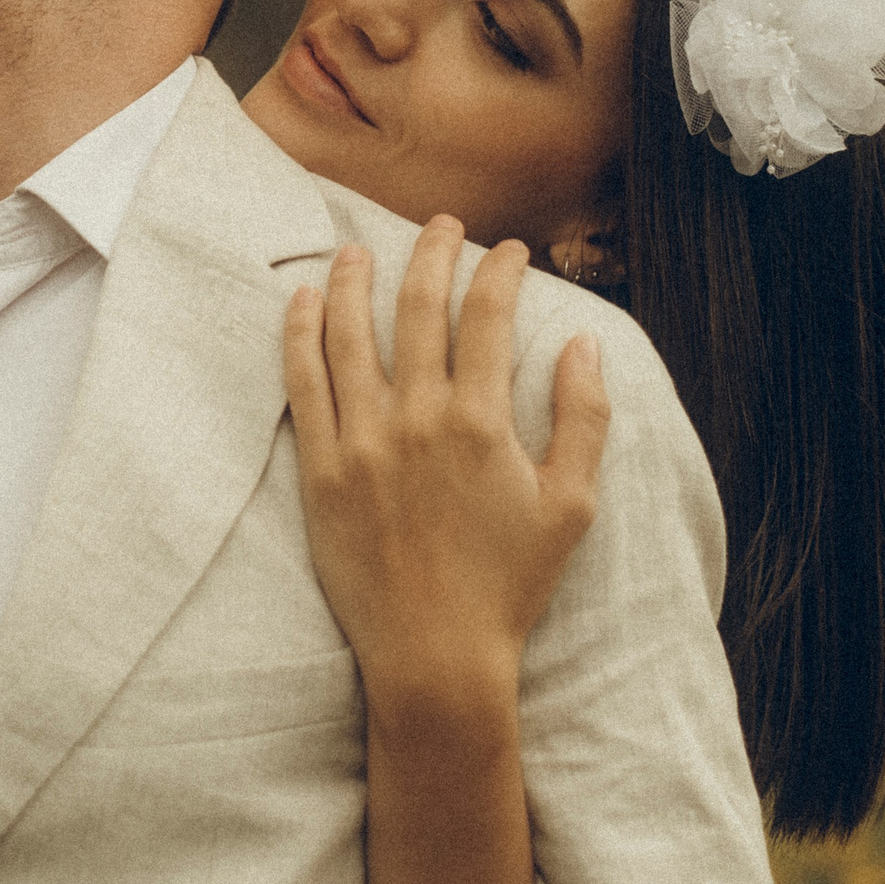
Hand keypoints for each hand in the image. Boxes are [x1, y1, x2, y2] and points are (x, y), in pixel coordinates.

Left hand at [283, 220, 608, 723]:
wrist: (435, 657)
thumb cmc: (508, 585)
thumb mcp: (571, 505)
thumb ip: (584, 417)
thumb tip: (582, 341)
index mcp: (481, 423)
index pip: (489, 316)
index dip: (500, 270)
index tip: (509, 251)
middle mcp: (417, 420)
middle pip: (419, 308)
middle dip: (434, 253)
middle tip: (442, 226)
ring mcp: (362, 442)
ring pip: (349, 334)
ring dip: (353, 280)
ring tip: (356, 248)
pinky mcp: (321, 470)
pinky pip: (303, 384)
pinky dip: (300, 334)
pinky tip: (301, 301)